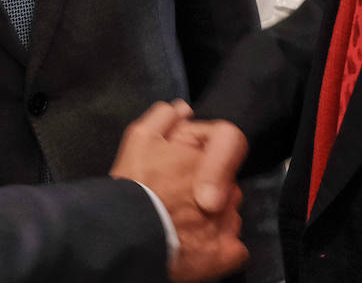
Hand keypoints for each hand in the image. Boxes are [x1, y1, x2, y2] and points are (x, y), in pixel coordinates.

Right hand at [110, 101, 247, 281]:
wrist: (127, 237)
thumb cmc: (133, 187)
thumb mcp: (139, 139)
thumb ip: (164, 118)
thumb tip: (184, 109)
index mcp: (204, 157)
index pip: (229, 141)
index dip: (216, 155)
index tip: (197, 171)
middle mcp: (221, 186)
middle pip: (227, 185)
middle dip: (210, 191)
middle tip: (182, 202)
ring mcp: (225, 221)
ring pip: (229, 215)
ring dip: (213, 220)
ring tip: (185, 226)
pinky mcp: (224, 252)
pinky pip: (234, 248)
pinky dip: (221, 249)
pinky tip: (199, 248)